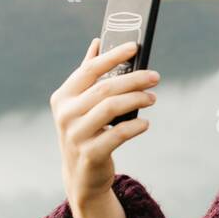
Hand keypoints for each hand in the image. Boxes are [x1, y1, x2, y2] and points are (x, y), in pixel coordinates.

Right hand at [50, 37, 159, 207]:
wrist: (81, 175)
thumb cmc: (85, 131)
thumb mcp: (80, 104)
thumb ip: (87, 74)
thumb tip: (97, 41)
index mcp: (63, 97)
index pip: (90, 69)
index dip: (113, 56)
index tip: (135, 46)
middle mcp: (66, 114)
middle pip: (105, 88)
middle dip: (134, 79)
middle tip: (155, 77)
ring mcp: (76, 135)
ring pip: (111, 108)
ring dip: (137, 99)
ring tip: (152, 98)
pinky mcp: (90, 153)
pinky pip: (118, 134)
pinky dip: (135, 126)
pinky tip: (145, 124)